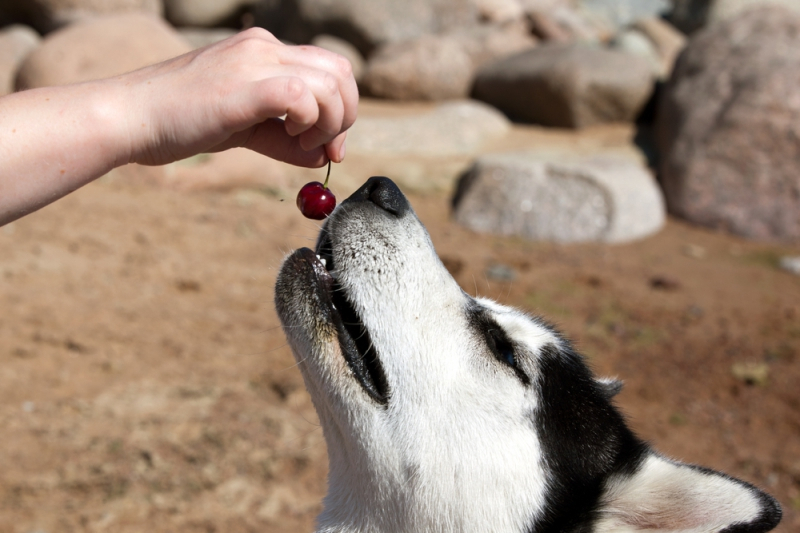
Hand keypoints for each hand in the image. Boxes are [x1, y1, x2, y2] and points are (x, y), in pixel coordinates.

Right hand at [119, 27, 357, 167]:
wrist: (130, 117)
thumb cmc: (180, 122)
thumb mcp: (245, 128)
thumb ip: (285, 139)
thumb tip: (324, 156)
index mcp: (263, 50)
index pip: (329, 68)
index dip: (343, 107)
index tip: (329, 144)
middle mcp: (263, 47)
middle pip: (340, 70)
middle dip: (346, 115)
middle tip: (325, 147)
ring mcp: (252, 61)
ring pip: (328, 82)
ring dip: (330, 121)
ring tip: (302, 143)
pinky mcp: (241, 87)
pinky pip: (300, 96)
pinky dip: (310, 122)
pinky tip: (291, 138)